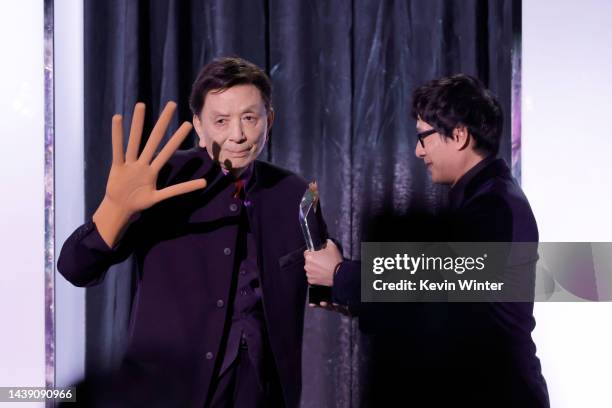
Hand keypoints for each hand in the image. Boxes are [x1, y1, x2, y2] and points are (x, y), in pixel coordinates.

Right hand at [93, 101, 206, 246]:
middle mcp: (143, 162)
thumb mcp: (162, 196)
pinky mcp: (117, 166)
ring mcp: (130, 163)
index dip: (177, 138)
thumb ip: (181, 189)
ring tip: (141, 104)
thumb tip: (204, 184)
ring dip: (137, 123)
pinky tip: (117, 118)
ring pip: (135, 140)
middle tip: (172, 104)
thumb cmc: (141, 202)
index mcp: (154, 169)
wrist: (121, 208)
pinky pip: (118, 149)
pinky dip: (117, 135)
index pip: (168, 150)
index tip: (188, 124)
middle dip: (163, 122)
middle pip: (155, 139)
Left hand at [304, 239, 342, 286]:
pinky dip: (315, 276)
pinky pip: (312, 277)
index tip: (317, 254)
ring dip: (314, 269)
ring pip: (310, 269)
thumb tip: (326, 242)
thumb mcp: (332, 247)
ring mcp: (309, 274)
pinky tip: (322, 274)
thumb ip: (327, 242)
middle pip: (308, 261)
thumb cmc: (335, 261)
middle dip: (313, 261)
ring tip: (323, 268)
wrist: (339, 274)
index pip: (306, 253)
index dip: (312, 253)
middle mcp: (307, 266)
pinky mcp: (312, 281)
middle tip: (322, 261)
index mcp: (309, 257)